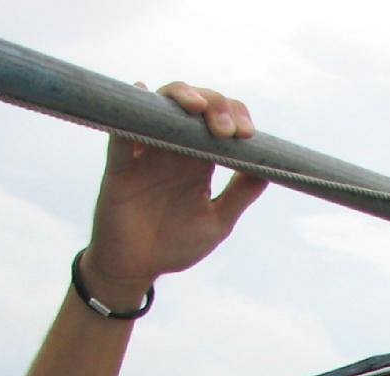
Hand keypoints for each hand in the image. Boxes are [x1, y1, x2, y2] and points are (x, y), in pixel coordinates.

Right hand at [80, 82, 267, 307]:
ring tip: (197, 106)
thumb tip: (269, 169)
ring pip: (159, 107)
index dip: (236, 116)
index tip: (247, 135)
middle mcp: (173, 150)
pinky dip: (131, 111)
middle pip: (193, 107)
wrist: (137, 268)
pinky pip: (120, 132)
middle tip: (228, 130)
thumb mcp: (218, 222)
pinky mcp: (119, 166)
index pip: (219, 122)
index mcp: (198, 162)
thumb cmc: (176, 244)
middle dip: (215, 106)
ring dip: (180, 96)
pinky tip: (143, 93)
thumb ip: (240, 196)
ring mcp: (146, 154)